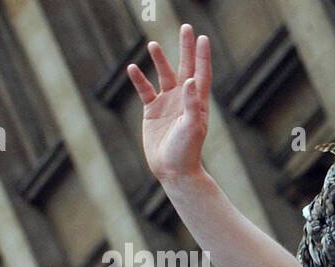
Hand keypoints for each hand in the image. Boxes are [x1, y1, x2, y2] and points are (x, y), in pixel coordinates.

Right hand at [127, 24, 210, 182]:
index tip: (202, 38)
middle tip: (186, 28)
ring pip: (164, 76)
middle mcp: (184, 100)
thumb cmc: (187, 151)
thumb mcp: (191, 127)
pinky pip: (145, 90)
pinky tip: (133, 68)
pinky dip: (139, 79)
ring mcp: (168, 104)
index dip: (202, 56)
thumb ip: (191, 104)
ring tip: (153, 45)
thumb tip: (189, 80)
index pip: (201, 73)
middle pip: (185, 68)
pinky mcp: (152, 111)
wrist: (173, 170)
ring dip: (160, 61)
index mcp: (198, 102)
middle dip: (186, 48)